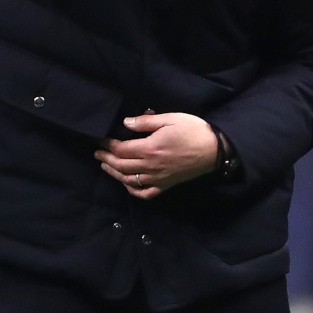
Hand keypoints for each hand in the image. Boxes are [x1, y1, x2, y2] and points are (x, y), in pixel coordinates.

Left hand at [95, 112, 217, 199]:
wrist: (214, 149)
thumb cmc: (193, 130)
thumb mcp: (170, 118)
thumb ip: (146, 121)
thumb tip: (125, 123)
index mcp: (150, 148)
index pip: (121, 149)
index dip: (108, 145)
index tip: (101, 140)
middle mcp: (151, 166)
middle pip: (121, 165)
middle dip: (106, 159)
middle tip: (97, 154)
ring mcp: (158, 178)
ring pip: (130, 180)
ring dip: (114, 174)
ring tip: (105, 167)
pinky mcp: (166, 185)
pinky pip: (145, 193)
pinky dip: (132, 190)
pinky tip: (126, 183)